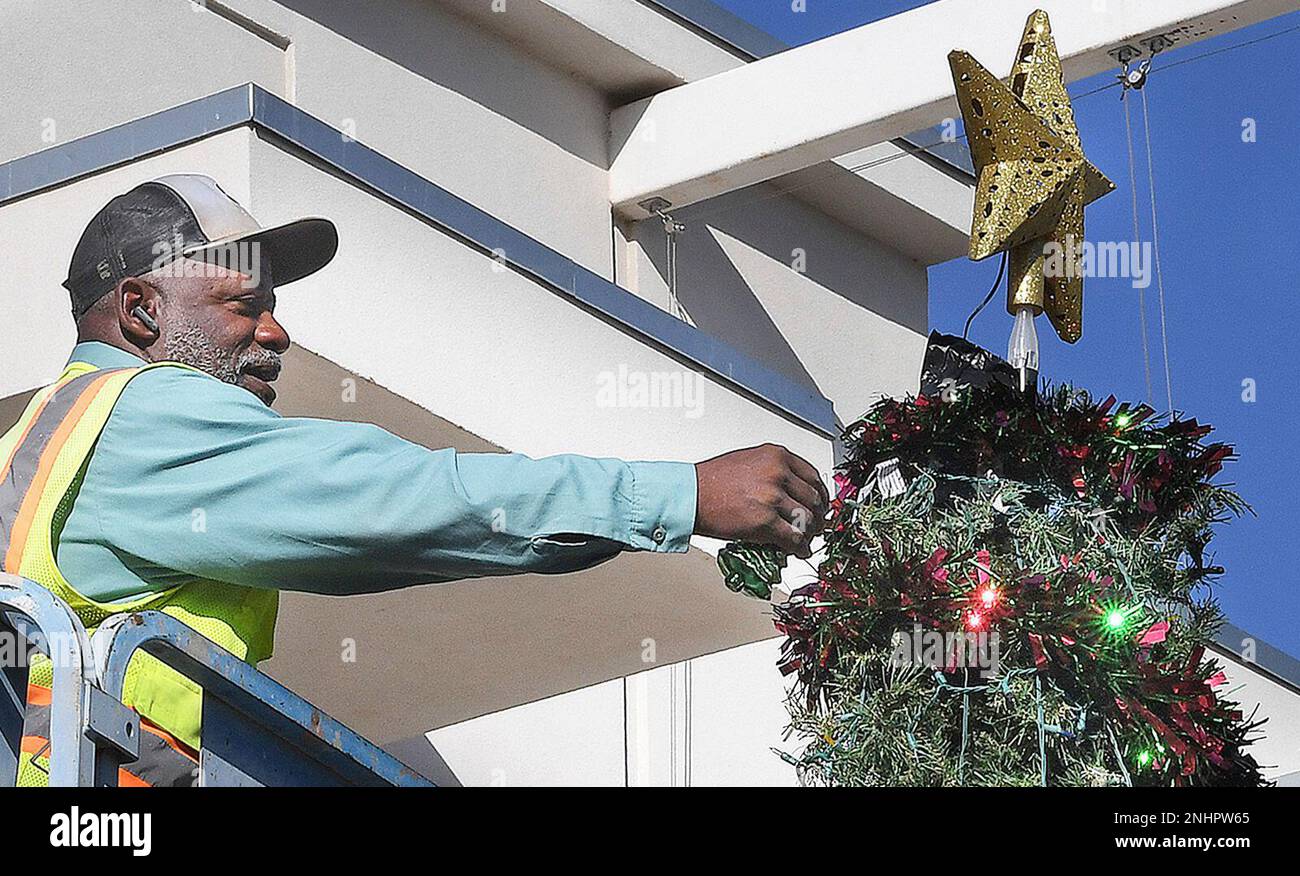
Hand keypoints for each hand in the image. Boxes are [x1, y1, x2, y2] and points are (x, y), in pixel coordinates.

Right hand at [694, 444, 828, 557]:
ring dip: (809, 534)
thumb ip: (774, 470)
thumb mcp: (750, 460)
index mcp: (777, 456)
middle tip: (816, 526)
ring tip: (806, 540)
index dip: (820, 494)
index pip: (813, 476)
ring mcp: (773, 497)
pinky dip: (800, 548)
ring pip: (807, 520)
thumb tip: (792, 489)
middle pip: (813, 499)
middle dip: (817, 517)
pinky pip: (794, 538)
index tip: (821, 504)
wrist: (691, 495)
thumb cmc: (712, 479)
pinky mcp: (765, 522)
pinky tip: (799, 551)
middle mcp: (778, 474)